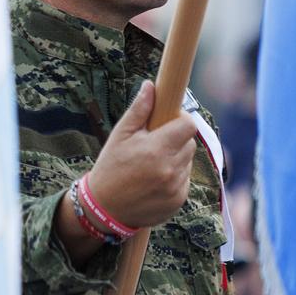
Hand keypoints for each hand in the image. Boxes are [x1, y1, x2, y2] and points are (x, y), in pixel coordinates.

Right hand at [85, 81, 196, 229]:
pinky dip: (174, 178)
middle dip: (176, 140)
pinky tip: (155, 181)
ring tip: (152, 165)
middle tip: (155, 145)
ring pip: (188, 162)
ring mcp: (176, 187)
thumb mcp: (119, 136)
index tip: (169, 123)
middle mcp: (170, 169)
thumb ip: (139, 110)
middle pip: (190, 143)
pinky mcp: (178, 201)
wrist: (104, 208)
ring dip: (176, 159)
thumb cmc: (110, 167)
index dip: (181, 121)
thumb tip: (151, 86)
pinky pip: (185, 180)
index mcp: (156, 149)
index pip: (189, 126)